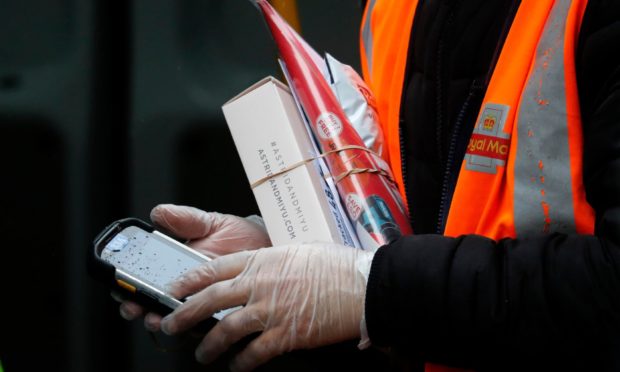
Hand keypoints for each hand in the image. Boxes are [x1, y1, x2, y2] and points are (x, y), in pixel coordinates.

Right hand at [115, 204, 271, 330]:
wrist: (274, 248)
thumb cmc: (244, 236)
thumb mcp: (214, 223)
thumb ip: (186, 220)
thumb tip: (158, 212)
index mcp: (181, 269)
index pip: (146, 282)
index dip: (129, 287)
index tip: (121, 288)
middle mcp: (190, 292)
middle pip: (155, 305)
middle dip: (140, 308)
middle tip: (136, 307)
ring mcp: (206, 307)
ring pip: (178, 322)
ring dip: (163, 322)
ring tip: (159, 318)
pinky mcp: (226, 318)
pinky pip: (210, 330)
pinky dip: (199, 330)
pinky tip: (194, 324)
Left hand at [160, 243, 370, 371]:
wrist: (360, 284)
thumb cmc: (335, 264)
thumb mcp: (297, 250)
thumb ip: (272, 260)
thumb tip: (261, 268)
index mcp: (262, 260)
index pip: (214, 269)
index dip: (189, 280)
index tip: (174, 288)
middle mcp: (260, 284)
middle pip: (211, 299)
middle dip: (185, 314)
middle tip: (169, 324)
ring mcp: (271, 310)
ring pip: (227, 329)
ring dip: (209, 344)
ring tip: (201, 354)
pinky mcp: (286, 334)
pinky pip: (255, 352)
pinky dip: (242, 363)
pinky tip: (236, 368)